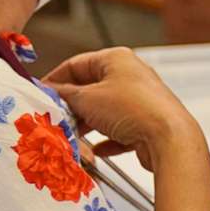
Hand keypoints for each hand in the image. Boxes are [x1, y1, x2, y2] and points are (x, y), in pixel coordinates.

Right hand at [42, 49, 207, 172]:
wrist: (169, 139)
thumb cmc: (132, 110)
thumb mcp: (87, 98)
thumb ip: (64, 94)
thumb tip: (51, 92)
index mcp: (116, 59)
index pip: (76, 64)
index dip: (55, 79)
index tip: (40, 94)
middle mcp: (131, 76)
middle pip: (90, 89)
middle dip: (71, 106)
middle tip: (53, 118)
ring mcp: (140, 100)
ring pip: (104, 112)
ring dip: (86, 125)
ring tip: (71, 136)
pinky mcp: (147, 124)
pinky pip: (119, 131)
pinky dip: (106, 140)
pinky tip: (97, 151)